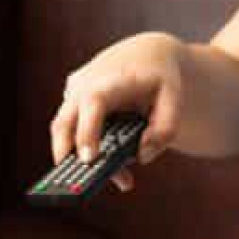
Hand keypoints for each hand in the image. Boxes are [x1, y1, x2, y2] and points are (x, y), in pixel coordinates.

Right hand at [52, 32, 187, 191]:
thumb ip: (165, 129)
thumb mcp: (175, 100)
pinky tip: (117, 166)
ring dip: (84, 160)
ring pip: (66, 132)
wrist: (147, 53)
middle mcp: (84, 84)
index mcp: (110, 79)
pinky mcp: (72, 102)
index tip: (88, 159)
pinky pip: (73, 130)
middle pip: (64, 123)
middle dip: (67, 156)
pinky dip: (87, 150)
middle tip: (83, 186)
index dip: (87, 131)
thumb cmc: (161, 78)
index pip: (92, 104)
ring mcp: (74, 93)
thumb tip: (141, 156)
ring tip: (124, 180)